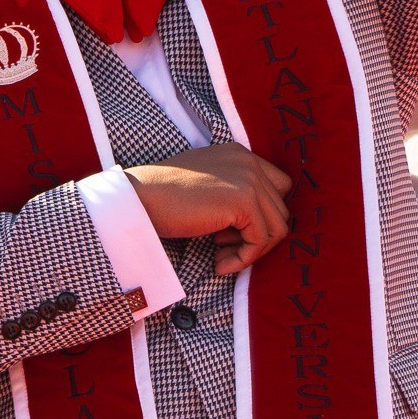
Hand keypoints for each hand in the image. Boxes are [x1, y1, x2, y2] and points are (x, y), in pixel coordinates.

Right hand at [123, 143, 291, 275]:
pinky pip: (260, 240)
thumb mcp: (204, 185)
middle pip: (280, 210)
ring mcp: (248, 180)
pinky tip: (219, 264)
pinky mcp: (243, 201)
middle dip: (257, 236)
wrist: (137, 198)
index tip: (233, 233)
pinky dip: (243, 259)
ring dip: (251, 250)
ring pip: (276, 228)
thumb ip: (230, 192)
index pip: (278, 187)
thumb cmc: (161, 197)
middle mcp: (248, 162)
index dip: (263, 216)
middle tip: (224, 248)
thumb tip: (255, 225)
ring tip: (221, 258)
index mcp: (239, 154)